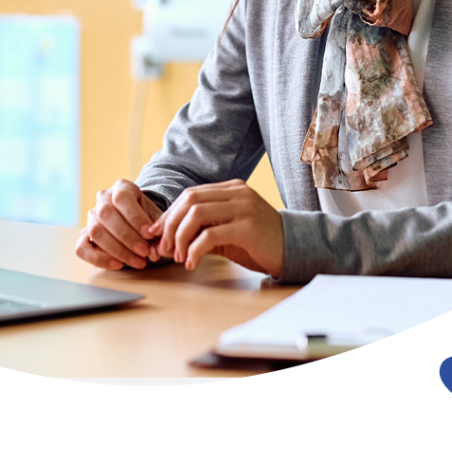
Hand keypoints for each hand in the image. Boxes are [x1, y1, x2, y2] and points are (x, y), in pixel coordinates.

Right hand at [76, 180, 163, 270]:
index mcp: (121, 187)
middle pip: (106, 215)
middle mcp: (102, 199)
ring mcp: (91, 216)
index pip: (122, 198)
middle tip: (145, 252)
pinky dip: (99, 259)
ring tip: (137, 261)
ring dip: (117, 250)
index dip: (135, 217)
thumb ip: (158, 232)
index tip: (149, 234)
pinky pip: (82, 248)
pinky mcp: (84, 235)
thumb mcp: (156, 217)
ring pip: (95, 231)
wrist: (136, 220)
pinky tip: (118, 265)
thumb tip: (155, 252)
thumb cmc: (146, 217)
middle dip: (128, 237)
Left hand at [147, 180, 283, 276]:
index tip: (156, 235)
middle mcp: (237, 192)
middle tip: (164, 248)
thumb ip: (202, 231)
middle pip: (189, 200)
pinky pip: (210, 234)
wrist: (294, 250)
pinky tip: (192, 263)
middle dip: (170, 225)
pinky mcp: (248, 227)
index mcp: (231, 188)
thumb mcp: (227, 232)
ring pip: (196, 214)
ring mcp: (243, 207)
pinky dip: (195, 250)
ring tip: (179, 257)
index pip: (190, 194)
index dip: (169, 214)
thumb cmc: (258, 243)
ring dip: (180, 237)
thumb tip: (167, 241)